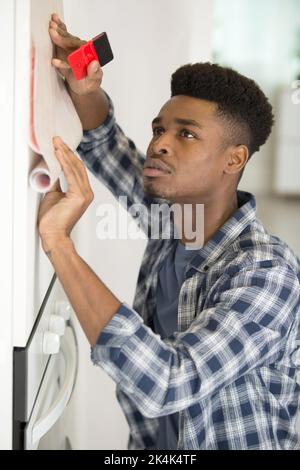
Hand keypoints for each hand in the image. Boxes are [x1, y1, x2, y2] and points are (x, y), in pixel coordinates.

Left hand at [38, 137, 93, 252]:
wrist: (54, 234)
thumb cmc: (54, 219)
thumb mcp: (54, 195)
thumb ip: (57, 183)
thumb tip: (52, 169)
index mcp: (83, 192)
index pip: (77, 169)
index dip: (69, 155)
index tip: (60, 144)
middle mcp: (87, 192)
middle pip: (78, 166)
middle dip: (67, 151)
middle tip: (57, 139)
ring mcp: (84, 195)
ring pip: (75, 168)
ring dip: (65, 154)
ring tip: (56, 143)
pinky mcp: (79, 197)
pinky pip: (71, 175)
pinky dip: (64, 163)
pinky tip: (59, 153)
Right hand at [49, 13, 102, 95]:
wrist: (81, 86)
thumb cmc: (88, 84)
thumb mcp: (93, 82)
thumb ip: (94, 74)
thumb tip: (95, 63)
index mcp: (91, 57)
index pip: (83, 49)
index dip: (75, 44)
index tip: (67, 42)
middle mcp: (83, 51)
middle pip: (73, 42)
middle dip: (63, 38)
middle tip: (53, 33)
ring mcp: (74, 49)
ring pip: (67, 38)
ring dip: (59, 32)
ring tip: (51, 28)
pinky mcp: (66, 49)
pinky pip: (63, 39)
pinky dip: (58, 31)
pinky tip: (54, 21)